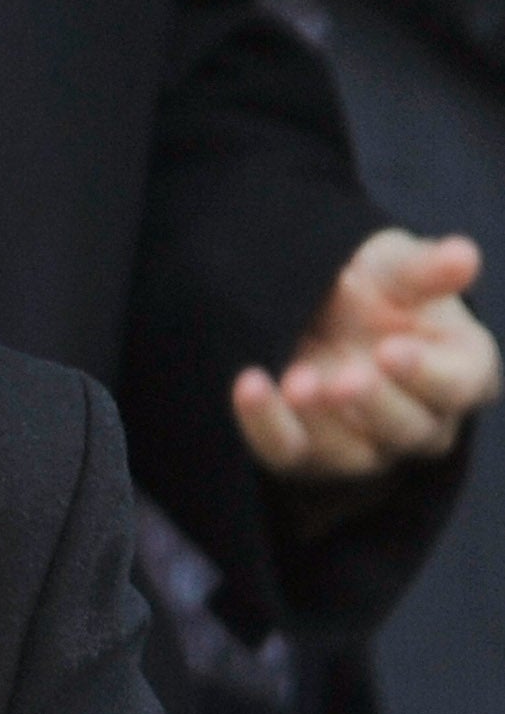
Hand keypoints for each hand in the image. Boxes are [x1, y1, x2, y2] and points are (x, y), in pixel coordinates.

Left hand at [232, 228, 500, 478]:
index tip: (390, 348)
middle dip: (374, 405)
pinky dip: (267, 424)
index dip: (426, 373)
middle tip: (344, 379)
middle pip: (408, 430)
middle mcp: (420, 421)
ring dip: (321, 421)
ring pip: (352, 454)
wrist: (320, 306)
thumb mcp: (398, 268)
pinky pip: (287, 453)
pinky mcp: (306, 456)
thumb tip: (463, 257)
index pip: (459, 386)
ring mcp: (364, 446)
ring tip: (296, 380)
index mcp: (460, 372)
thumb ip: (426, 269)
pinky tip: (251, 386)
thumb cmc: (379, 289)